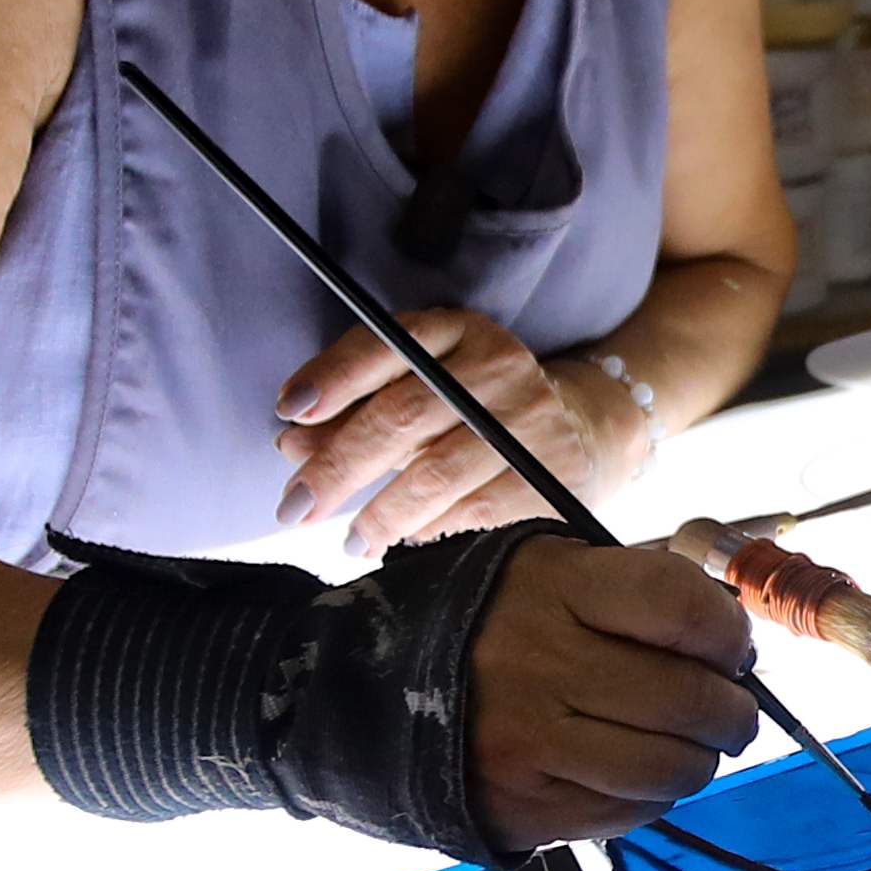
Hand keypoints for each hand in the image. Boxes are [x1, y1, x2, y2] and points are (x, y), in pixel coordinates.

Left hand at [275, 309, 654, 551]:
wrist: (580, 428)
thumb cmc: (474, 410)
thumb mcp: (420, 392)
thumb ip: (355, 412)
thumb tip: (292, 445)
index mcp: (456, 331)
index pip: (388, 343)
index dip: (335, 377)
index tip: (290, 413)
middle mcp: (497, 366)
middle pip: (404, 415)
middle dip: (339, 466)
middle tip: (295, 507)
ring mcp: (531, 418)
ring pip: (437, 472)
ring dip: (381, 513)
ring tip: (350, 539)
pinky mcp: (553, 471)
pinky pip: (477, 510)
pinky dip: (431, 529)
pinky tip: (404, 539)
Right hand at [467, 538, 760, 846]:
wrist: (374, 687)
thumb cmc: (495, 622)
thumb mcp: (553, 572)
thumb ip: (643, 596)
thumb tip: (733, 654)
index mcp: (554, 589)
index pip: (682, 609)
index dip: (728, 635)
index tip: (731, 649)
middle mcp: (540, 665)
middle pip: (689, 700)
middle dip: (733, 712)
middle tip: (730, 712)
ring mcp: (530, 744)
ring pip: (669, 768)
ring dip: (699, 761)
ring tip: (688, 746)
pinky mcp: (524, 806)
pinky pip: (629, 812)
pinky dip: (652, 797)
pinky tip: (634, 772)